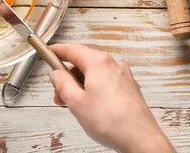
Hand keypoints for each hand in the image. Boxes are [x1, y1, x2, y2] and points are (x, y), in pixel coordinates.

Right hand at [49, 44, 174, 152]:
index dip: (57, 51)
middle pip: (83, 62)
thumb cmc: (112, 122)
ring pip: (95, 74)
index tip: (49, 52)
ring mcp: (123, 76)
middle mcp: (113, 65)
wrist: (140, 140)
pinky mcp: (129, 88)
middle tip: (58, 93)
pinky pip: (106, 82)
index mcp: (99, 63)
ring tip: (74, 105)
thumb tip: (56, 74)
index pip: (72, 49)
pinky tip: (90, 106)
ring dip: (80, 85)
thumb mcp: (76, 102)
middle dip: (68, 76)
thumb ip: (62, 84)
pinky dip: (94, 89)